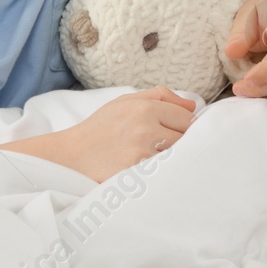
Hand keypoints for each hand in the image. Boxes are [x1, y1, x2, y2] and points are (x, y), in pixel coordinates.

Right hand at [53, 86, 195, 181]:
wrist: (74, 155)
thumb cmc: (100, 127)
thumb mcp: (124, 101)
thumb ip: (159, 96)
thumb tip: (192, 107)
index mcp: (144, 107)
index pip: (187, 119)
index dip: (182, 127)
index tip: (170, 133)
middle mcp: (146, 127)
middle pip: (187, 138)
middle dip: (178, 142)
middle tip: (159, 146)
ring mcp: (143, 151)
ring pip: (178, 155)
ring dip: (170, 158)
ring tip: (151, 157)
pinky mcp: (139, 171)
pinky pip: (165, 170)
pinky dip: (160, 171)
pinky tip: (147, 170)